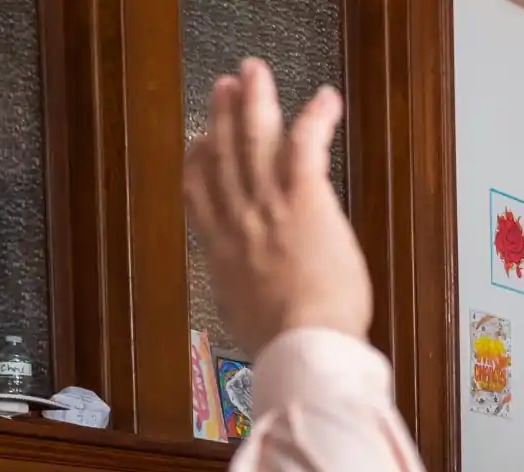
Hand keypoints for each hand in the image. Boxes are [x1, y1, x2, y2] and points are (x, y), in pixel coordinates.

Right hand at [183, 58, 371, 352]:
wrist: (301, 343)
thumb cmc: (281, 344)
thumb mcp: (245, 319)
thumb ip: (245, 297)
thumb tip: (253, 301)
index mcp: (221, 253)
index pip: (200, 196)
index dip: (198, 163)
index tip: (198, 143)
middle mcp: (238, 221)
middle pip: (223, 156)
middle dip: (222, 117)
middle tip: (224, 89)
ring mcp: (268, 207)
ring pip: (255, 140)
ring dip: (254, 102)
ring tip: (255, 74)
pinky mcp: (303, 200)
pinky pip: (305, 146)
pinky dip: (315, 119)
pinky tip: (325, 100)